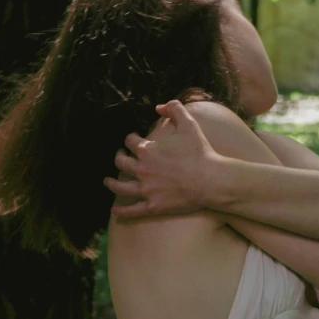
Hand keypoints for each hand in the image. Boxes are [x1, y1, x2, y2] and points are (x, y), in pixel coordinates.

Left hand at [103, 100, 218, 218]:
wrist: (210, 180)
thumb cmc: (200, 152)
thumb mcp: (189, 124)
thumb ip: (174, 109)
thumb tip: (159, 107)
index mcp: (148, 150)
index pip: (130, 141)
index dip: (130, 139)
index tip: (132, 139)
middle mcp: (142, 169)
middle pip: (121, 162)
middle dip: (119, 157)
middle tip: (120, 157)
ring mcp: (146, 189)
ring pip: (120, 187)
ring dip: (111, 183)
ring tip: (107, 181)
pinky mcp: (153, 205)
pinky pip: (132, 210)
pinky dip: (122, 211)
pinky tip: (114, 210)